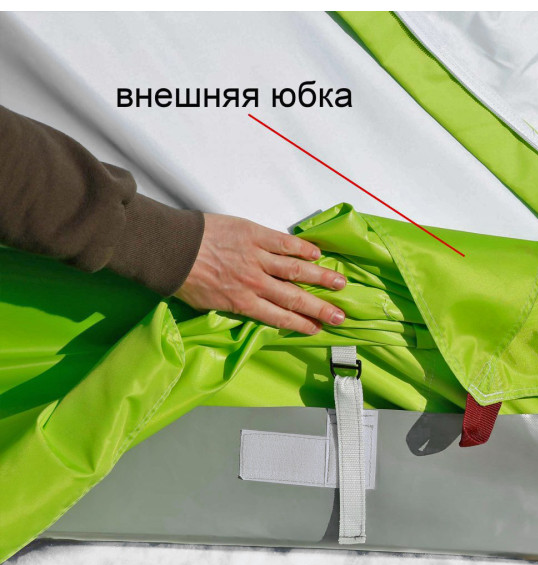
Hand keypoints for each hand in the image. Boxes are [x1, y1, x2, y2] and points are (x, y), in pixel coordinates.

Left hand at [175, 213, 346, 334]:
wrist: (170, 248)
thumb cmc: (182, 276)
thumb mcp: (207, 303)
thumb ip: (232, 306)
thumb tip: (249, 308)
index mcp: (243, 303)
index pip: (280, 318)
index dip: (302, 325)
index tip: (318, 329)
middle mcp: (255, 283)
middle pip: (295, 299)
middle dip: (320, 309)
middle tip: (341, 315)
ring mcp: (257, 258)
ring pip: (297, 271)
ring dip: (321, 278)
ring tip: (340, 283)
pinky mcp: (254, 235)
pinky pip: (285, 243)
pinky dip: (303, 248)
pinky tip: (317, 254)